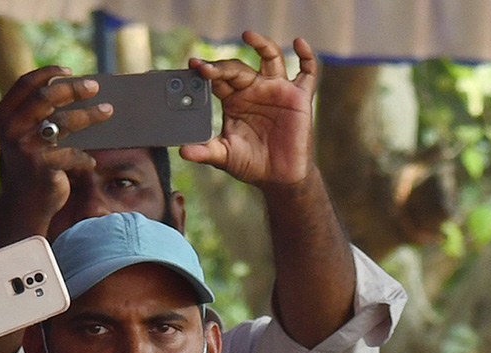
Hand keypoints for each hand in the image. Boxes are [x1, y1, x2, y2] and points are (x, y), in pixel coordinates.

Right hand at [0, 66, 111, 237]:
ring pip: (63, 122)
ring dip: (89, 115)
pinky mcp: (41, 165)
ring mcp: (25, 146)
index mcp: (5, 115)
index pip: (25, 85)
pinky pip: (71, 154)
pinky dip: (84, 157)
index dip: (47, 73)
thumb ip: (40, 117)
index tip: (69, 71)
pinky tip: (90, 162)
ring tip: (108, 111)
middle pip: (46, 97)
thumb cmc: (33, 166)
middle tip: (95, 87)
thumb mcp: (28, 137)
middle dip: (72, 89)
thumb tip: (74, 93)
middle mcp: (11, 127)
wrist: (25, 203)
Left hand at [180, 32, 315, 185]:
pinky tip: (299, 44)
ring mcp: (277, 91)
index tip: (195, 67)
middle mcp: (254, 90)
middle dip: (222, 66)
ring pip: (270, 58)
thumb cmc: (252, 165)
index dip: (206, 71)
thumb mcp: (225, 157)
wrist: (280, 178)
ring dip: (260, 44)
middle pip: (237, 67)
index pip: (218, 79)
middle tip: (207, 68)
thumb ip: (206, 151)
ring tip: (247, 35)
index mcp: (234, 100)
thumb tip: (183, 152)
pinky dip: (306, 57)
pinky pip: (307, 72)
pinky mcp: (299, 97)